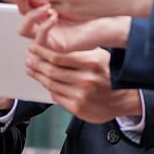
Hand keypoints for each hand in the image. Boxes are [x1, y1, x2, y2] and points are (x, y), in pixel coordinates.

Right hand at [19, 5, 131, 51]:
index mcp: (45, 2)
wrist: (112, 19)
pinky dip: (44, 27)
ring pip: (24, 26)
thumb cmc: (97, 2)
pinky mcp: (55, 44)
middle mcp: (43, 18)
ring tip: (44, 4)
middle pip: (19, 9)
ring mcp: (47, 32)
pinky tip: (53, 16)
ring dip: (31, 14)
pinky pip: (41, 38)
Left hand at [25, 45, 141, 122]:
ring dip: (38, 76)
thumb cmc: (111, 74)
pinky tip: (44, 82)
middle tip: (29, 60)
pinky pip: (56, 96)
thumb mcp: (101, 56)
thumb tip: (58, 45)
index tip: (33, 49)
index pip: (58, 57)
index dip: (42, 53)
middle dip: (36, 64)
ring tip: (31, 70)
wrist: (125, 98)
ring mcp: (81, 95)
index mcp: (91, 63)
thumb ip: (82, 51)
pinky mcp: (78, 108)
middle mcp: (85, 80)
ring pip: (51, 84)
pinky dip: (48, 88)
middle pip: (51, 71)